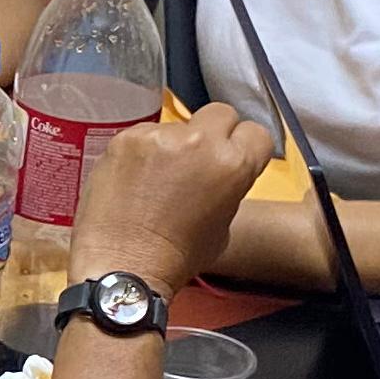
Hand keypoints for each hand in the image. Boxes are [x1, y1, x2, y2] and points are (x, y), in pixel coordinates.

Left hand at [69, 103, 279, 296]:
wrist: (124, 265)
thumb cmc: (177, 257)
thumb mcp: (224, 226)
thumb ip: (228, 187)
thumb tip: (218, 172)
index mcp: (233, 164)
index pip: (256, 132)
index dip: (245, 147)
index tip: (233, 159)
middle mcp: (200, 142)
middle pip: (220, 113)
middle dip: (214, 133)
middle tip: (197, 160)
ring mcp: (160, 136)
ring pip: (177, 125)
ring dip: (172, 144)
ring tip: (156, 178)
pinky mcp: (126, 138)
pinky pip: (144, 134)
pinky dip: (142, 151)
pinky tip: (133, 178)